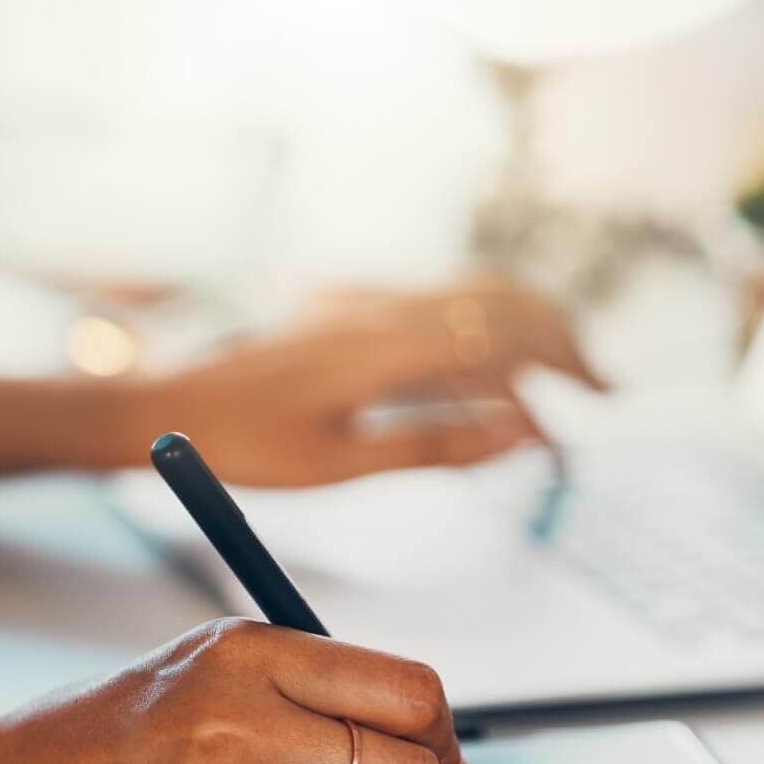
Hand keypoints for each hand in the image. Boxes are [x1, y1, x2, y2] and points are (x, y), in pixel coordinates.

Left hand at [137, 276, 604, 485]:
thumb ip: (433, 446)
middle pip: (499, 303)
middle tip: (601, 393)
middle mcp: (380, 314)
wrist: (163, 408)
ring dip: (526, 333)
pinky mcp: (350, 319)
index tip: (594, 410)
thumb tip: (519, 435)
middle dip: (560, 340)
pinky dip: (484, 337)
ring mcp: (364, 310)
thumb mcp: (339, 464)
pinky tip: (494, 378)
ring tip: (563, 384)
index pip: (501, 338)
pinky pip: (437, 313)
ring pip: (471, 300)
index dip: (559, 367)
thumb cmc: (242, 446)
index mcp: (384, 347)